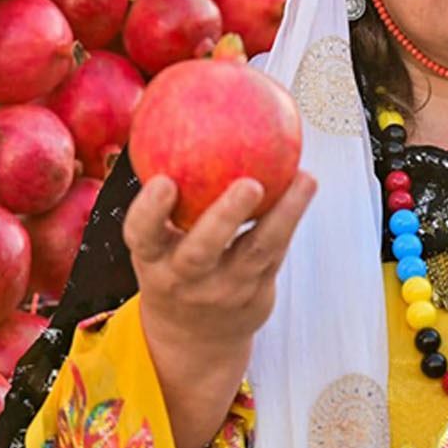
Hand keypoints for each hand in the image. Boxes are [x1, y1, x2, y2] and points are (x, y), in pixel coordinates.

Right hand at [124, 172, 317, 350]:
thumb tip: (159, 108)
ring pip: (257, 252)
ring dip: (284, 215)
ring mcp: (224, 290)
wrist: (194, 339)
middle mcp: (185, 279)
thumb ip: (163, 191)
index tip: (164, 181)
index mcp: (153, 260)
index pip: (143, 237)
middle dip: (224, 218)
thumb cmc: (174, 264)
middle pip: (202, 252)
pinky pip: (278, 252)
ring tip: (303, 179)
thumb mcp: (158, 240)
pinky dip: (291, 217)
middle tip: (249, 183)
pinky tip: (305, 183)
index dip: (150, 211)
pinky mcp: (257, 295)